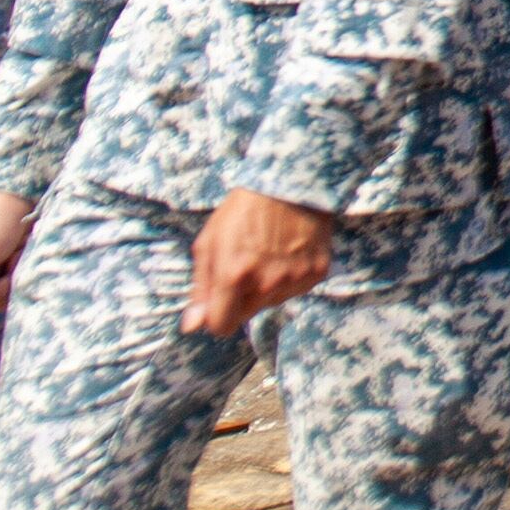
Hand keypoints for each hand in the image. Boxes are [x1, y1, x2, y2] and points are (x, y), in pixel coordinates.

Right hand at [0, 187, 33, 333]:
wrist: (16, 187)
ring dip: (19, 270)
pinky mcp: (8, 257)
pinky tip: (25, 245)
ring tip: (18, 247)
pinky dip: (26, 262)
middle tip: (10, 255)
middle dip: (8, 280)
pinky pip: (21, 274)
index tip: (0, 272)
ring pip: (10, 288)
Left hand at [185, 189, 334, 335]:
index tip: (219, 301)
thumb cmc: (242, 210)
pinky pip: (296, 289)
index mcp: (233, 276)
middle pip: (247, 314)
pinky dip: (290, 277)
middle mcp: (265, 283)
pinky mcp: (317, 273)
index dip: (217, 316)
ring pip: (272, 301)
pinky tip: (289, 252)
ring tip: (269, 254)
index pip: (221, 326)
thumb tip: (192, 327)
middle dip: (241, 298)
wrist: (291, 182)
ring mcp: (294, 279)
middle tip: (246, 264)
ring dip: (267, 287)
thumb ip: (200, 288)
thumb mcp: (208, 243)